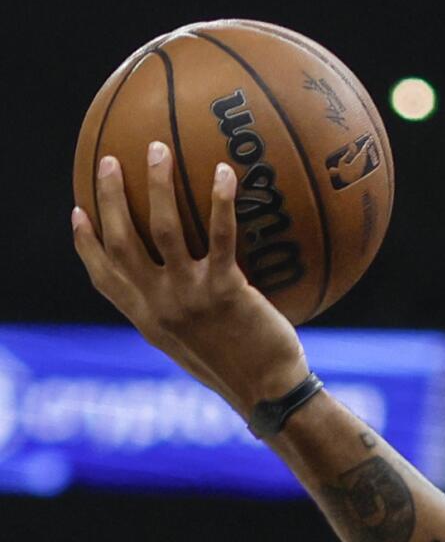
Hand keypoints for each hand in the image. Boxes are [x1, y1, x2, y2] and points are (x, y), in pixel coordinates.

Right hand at [71, 148, 309, 414]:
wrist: (268, 393)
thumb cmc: (243, 370)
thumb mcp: (198, 346)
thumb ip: (183, 316)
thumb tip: (191, 291)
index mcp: (146, 318)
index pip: (103, 276)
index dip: (86, 243)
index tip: (78, 212)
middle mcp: (157, 304)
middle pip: (121, 239)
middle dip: (111, 196)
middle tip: (111, 161)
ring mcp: (188, 296)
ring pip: (160, 227)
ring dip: (156, 183)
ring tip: (156, 148)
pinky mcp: (224, 290)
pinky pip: (219, 235)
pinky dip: (220, 201)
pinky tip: (225, 173)